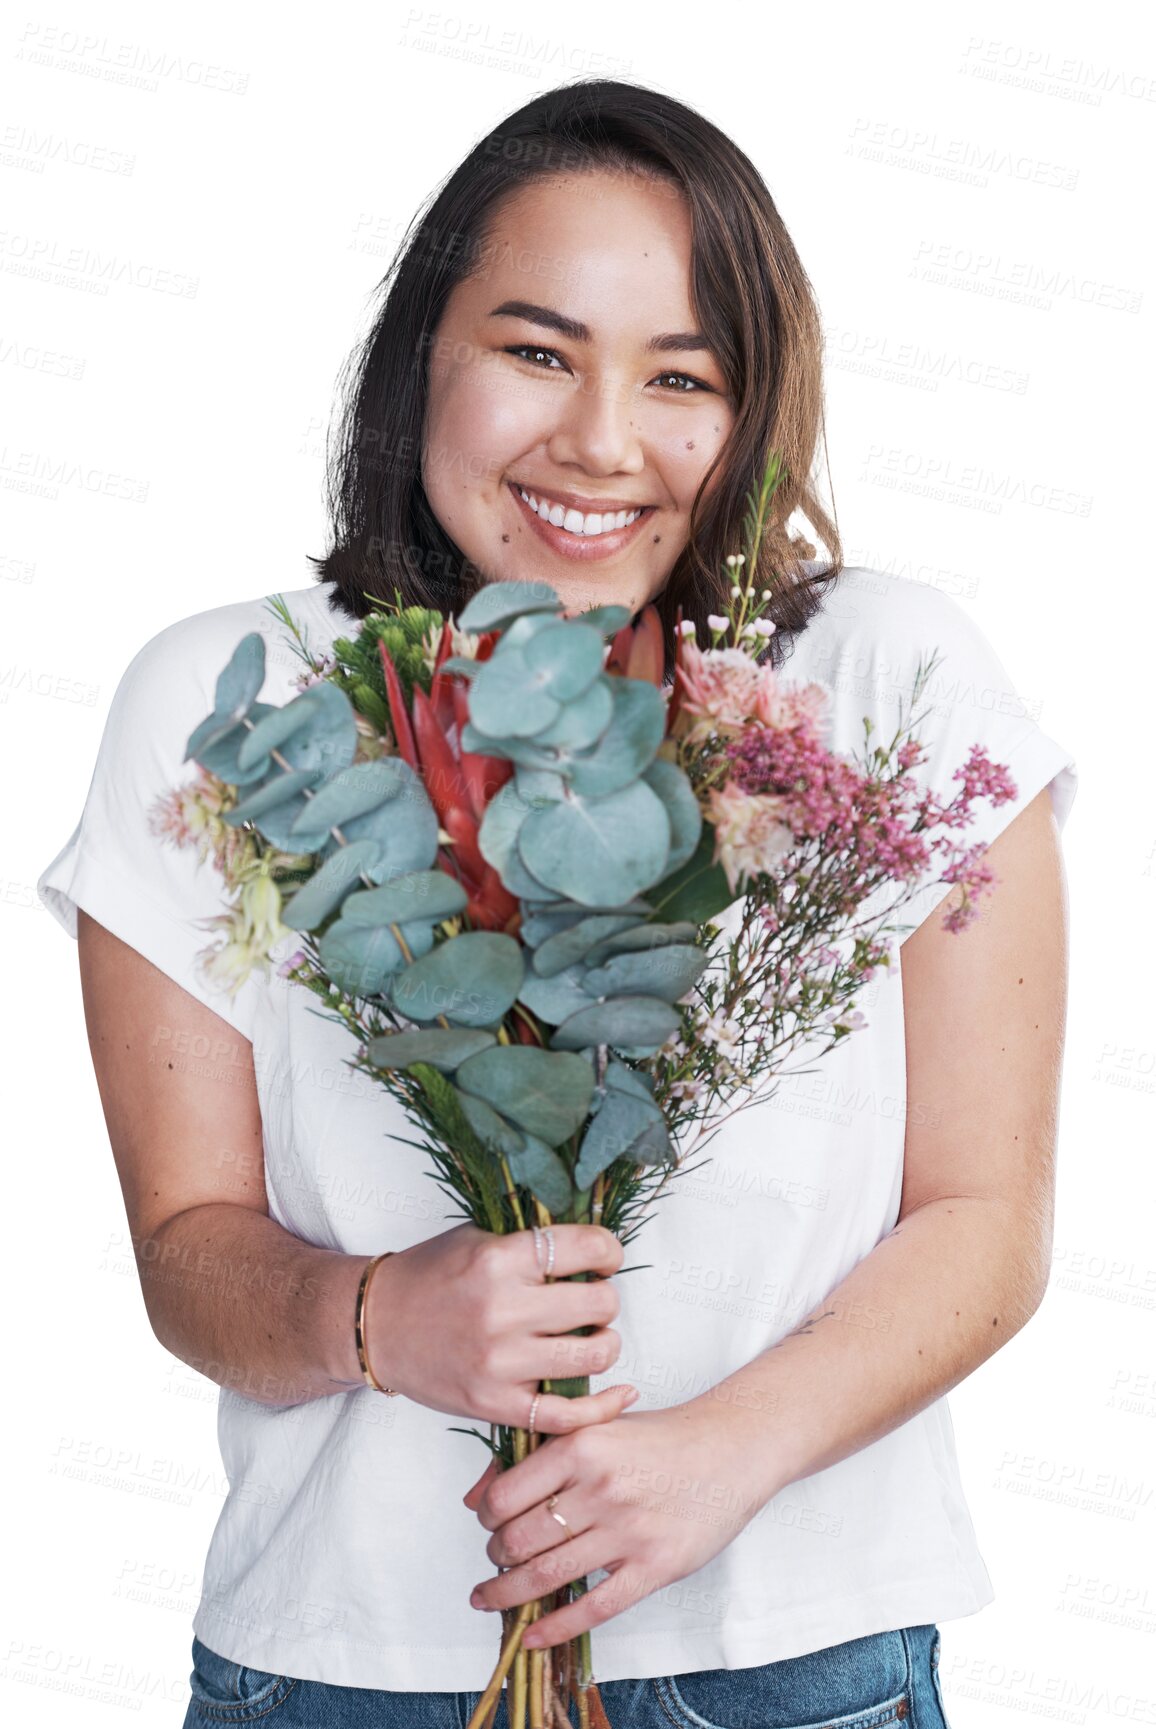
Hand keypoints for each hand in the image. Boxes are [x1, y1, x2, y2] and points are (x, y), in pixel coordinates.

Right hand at [365, 1221, 637, 1431]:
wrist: (375, 1326)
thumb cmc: (430, 1276)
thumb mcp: (477, 1238)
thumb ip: (529, 1240)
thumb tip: (593, 1242)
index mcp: (498, 1259)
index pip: (584, 1248)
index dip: (608, 1251)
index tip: (606, 1258)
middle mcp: (502, 1310)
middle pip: (598, 1303)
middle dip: (605, 1298)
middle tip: (591, 1300)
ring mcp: (499, 1362)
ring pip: (593, 1355)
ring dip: (604, 1343)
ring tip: (591, 1337)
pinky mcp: (495, 1404)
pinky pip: (567, 1414)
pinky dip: (602, 1406)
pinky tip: (620, 1392)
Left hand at [461, 1396, 775, 1647]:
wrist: (730, 1448)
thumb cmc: (659, 1438)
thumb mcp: (597, 1428)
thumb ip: (537, 1453)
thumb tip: (477, 1495)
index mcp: (582, 1446)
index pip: (506, 1496)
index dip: (487, 1518)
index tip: (489, 1525)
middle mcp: (601, 1487)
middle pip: (520, 1540)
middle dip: (496, 1558)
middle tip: (494, 1561)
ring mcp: (628, 1531)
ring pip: (547, 1576)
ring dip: (509, 1594)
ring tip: (492, 1598)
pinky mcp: (655, 1566)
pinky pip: (594, 1608)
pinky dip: (555, 1627)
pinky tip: (533, 1634)